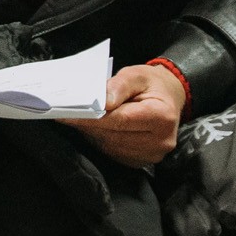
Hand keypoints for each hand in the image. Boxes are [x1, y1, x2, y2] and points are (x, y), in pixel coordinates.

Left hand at [61, 63, 183, 167]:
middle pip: (113, 135)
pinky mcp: (142, 160)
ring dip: (92, 133)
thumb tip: (103, 102)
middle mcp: (160, 140)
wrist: (169, 98)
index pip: (119, 120)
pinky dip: (101, 140)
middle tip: (66, 114)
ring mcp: (152, 154)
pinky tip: (95, 128)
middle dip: (87, 124)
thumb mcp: (137, 75)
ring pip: (111, 146)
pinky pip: (114, 153)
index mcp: (162, 116)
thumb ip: (119, 86)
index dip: (91, 117)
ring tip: (80, 118)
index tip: (66, 114)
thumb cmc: (152, 85)